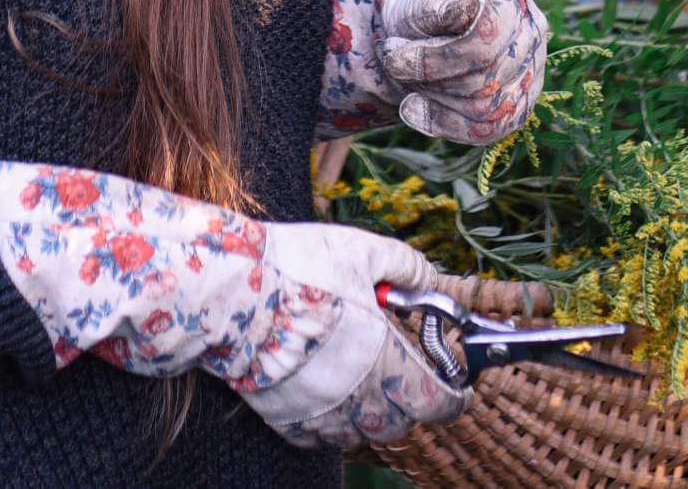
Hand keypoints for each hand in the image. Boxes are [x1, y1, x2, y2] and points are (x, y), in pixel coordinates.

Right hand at [0, 163, 470, 449]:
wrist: (230, 290)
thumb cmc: (299, 267)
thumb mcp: (364, 251)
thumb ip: (408, 267)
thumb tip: (433, 278)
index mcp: (388, 362)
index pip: (441, 402)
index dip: (456, 391)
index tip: (457, 378)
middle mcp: (360, 399)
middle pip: (404, 421)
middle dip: (412, 394)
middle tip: (403, 360)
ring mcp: (321, 415)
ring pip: (363, 432)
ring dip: (372, 408)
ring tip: (361, 370)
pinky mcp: (286, 418)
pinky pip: (321, 435)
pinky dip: (331, 419)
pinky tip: (325, 385)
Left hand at [319, 0, 547, 143]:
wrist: (421, 30)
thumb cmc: (424, 8)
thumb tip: (462, 10)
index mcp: (512, 0)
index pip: (485, 40)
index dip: (435, 55)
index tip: (393, 50)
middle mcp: (531, 38)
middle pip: (485, 78)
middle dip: (430, 77)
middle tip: (394, 64)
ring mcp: (530, 75)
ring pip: (486, 108)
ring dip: (435, 99)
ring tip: (407, 80)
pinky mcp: (518, 108)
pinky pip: (489, 130)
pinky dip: (445, 124)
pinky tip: (413, 110)